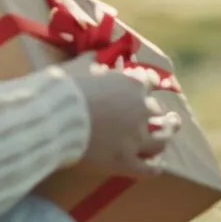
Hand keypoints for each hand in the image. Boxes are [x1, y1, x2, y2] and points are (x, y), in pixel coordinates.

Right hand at [63, 55, 178, 177]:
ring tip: (168, 133)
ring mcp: (134, 138)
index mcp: (131, 85)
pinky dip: (154, 166)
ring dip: (165, 135)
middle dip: (156, 112)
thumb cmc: (63, 90)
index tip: (149, 82)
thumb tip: (95, 53)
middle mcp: (139, 111)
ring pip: (161, 139)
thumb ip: (91, 60)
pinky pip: (148, 168)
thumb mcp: (78, 67)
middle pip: (156, 111)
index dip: (148, 82)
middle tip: (160, 114)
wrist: (52, 118)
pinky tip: (156, 165)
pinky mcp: (124, 162)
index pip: (148, 82)